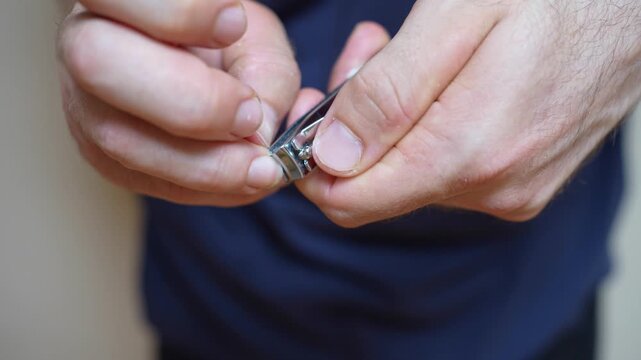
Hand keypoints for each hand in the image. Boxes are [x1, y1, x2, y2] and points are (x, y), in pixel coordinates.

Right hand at [58, 0, 299, 205]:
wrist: (194, 67)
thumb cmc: (222, 41)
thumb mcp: (254, 39)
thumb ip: (265, 74)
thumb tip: (258, 136)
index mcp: (112, 1)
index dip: (175, 15)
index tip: (234, 25)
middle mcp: (82, 46)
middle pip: (99, 65)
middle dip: (191, 103)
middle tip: (250, 117)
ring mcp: (83, 107)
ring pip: (120, 141)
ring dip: (203, 163)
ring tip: (259, 166)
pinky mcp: (103, 157)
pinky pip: (147, 182)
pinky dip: (204, 187)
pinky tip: (241, 178)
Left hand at [296, 1, 640, 226]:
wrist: (631, 5)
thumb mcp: (455, 18)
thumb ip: (389, 95)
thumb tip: (332, 159)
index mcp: (469, 151)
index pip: (352, 200)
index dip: (312, 160)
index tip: (309, 106)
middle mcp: (493, 187)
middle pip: (378, 186)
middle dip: (353, 125)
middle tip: (365, 54)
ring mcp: (512, 189)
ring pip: (411, 173)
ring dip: (391, 118)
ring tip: (402, 53)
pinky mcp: (523, 180)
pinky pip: (448, 168)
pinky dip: (426, 126)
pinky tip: (438, 78)